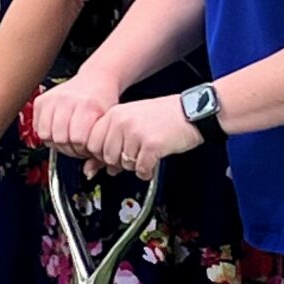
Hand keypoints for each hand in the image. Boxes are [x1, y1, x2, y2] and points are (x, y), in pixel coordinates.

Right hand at [32, 74, 120, 155]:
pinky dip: (46, 133)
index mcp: (88, 105)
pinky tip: (57, 130)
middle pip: (60, 138)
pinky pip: (36, 126)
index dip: (82, 150)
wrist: (96, 78)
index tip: (88, 148)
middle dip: (69, 148)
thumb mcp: (108, 125)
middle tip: (77, 145)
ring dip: (56, 142)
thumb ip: (101, 151)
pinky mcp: (41, 100)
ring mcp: (52, 98)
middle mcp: (68, 100)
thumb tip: (89, 172)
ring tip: (67, 138)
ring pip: (45, 134)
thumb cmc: (104, 102)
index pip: (77, 139)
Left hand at [85, 98, 201, 179]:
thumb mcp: (132, 123)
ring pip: (123, 164)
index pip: (91, 143)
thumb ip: (109, 143)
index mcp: (114, 114)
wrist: (192, 112)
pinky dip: (146, 171)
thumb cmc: (163, 117)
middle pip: (106, 156)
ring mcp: (136, 132)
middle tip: (132, 157)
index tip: (112, 156)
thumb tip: (90, 169)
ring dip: (134, 166)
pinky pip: (141, 169)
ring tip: (145, 156)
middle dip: (118, 162)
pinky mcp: (152, 144)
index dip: (101, 155)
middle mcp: (122, 121)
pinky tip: (152, 163)